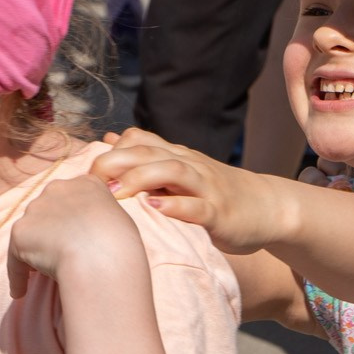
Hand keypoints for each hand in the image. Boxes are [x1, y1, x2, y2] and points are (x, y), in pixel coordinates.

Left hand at [7, 173, 144, 297]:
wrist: (101, 258)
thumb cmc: (120, 245)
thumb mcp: (120, 221)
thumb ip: (101, 219)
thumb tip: (92, 234)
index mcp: (87, 184)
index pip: (72, 198)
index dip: (70, 218)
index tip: (71, 236)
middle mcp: (58, 189)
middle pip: (47, 211)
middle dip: (48, 231)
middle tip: (53, 255)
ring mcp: (37, 209)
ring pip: (30, 233)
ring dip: (32, 252)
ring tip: (37, 276)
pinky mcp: (21, 232)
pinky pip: (15, 258)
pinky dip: (18, 276)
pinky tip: (20, 292)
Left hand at [96, 129, 295, 253]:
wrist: (268, 207)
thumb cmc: (217, 193)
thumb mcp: (183, 172)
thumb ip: (149, 157)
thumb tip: (111, 139)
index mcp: (177, 157)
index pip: (140, 141)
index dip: (111, 151)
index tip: (86, 171)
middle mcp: (190, 166)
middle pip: (150, 152)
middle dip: (117, 162)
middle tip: (91, 180)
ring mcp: (207, 188)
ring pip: (173, 171)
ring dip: (142, 178)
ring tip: (117, 193)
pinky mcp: (220, 213)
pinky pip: (197, 206)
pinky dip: (176, 206)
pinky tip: (156, 209)